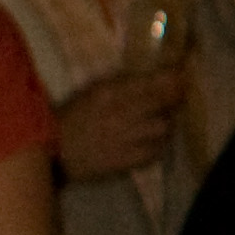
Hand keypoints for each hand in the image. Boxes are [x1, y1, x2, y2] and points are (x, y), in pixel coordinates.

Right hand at [55, 69, 183, 180]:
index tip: (183, 74)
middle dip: (174, 97)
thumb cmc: (68, 120)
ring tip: (160, 122)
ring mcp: (125, 138)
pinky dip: (157, 145)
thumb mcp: (90, 94)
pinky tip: (151, 142)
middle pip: (162, 102)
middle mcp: (120, 112)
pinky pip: (155, 150)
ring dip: (165, 122)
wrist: (52, 155)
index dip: (172, 78)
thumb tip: (149, 78)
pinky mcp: (126, 160)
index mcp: (107, 93)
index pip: (150, 81)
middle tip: (178, 95)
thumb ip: (118, 85)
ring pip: (163, 126)